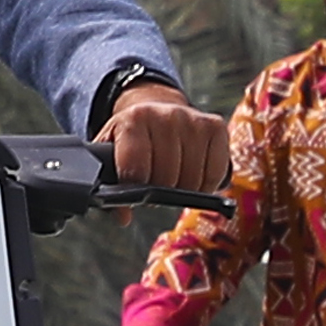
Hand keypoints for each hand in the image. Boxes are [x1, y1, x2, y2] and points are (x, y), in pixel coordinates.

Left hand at [106, 84, 232, 194]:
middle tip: (154, 185)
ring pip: (192, 180)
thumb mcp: (112, 153)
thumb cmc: (134, 137)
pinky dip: (206, 184)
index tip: (135, 187)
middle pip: (166, 178)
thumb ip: (109, 184)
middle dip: (158, 191)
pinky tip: (193, 177)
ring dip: (182, 190)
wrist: (157, 108)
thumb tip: (123, 216)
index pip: (136, 170)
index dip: (135, 187)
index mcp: (135, 119)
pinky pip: (215, 174)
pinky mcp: (216, 127)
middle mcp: (166, 115)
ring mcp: (194, 120)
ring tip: (172, 180)